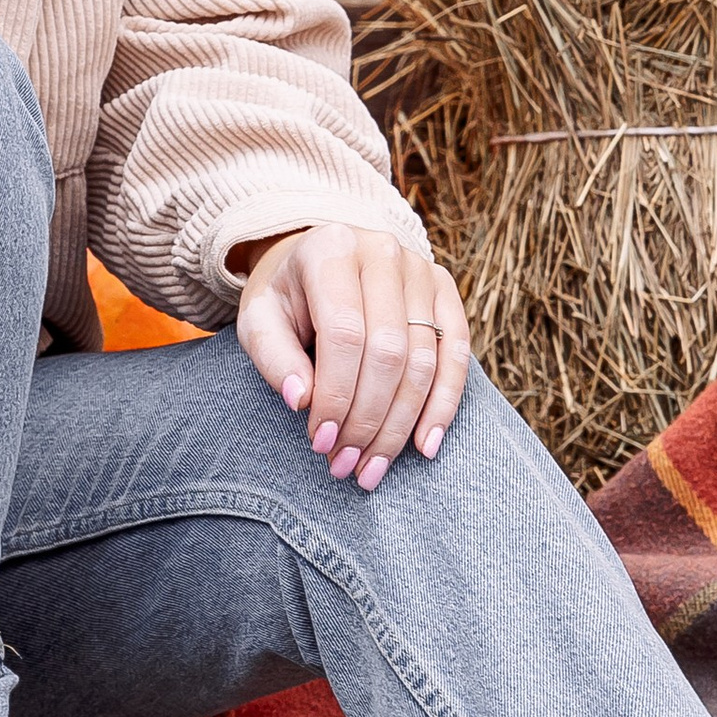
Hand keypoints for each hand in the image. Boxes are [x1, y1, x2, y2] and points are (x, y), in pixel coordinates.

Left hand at [233, 223, 470, 490]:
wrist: (320, 261)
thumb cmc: (286, 298)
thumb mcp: (259, 319)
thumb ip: (274, 357)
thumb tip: (302, 401)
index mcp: (331, 249)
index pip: (344, 333)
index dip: (336, 395)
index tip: (321, 441)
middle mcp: (383, 252)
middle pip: (389, 352)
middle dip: (368, 419)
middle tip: (346, 464)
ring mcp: (421, 269)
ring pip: (424, 360)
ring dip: (400, 424)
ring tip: (373, 467)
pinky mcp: (446, 290)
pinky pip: (457, 354)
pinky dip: (443, 405)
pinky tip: (424, 445)